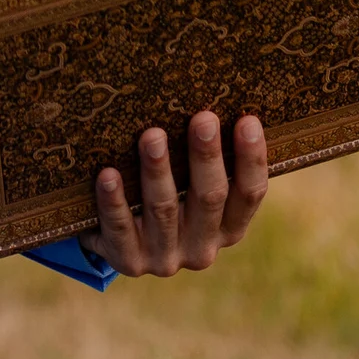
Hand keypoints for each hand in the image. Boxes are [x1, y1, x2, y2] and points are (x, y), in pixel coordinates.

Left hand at [86, 112, 268, 277]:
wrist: (120, 243)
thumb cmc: (168, 195)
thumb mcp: (192, 186)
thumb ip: (206, 160)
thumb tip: (217, 97)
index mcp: (228, 228)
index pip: (249, 194)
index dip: (251, 159)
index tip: (248, 120)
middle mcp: (202, 248)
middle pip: (208, 198)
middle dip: (205, 156)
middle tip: (203, 118)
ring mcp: (165, 258)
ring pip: (163, 209)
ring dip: (158, 171)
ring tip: (152, 136)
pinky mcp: (128, 261)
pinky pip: (120, 228)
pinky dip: (114, 201)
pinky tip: (108, 174)